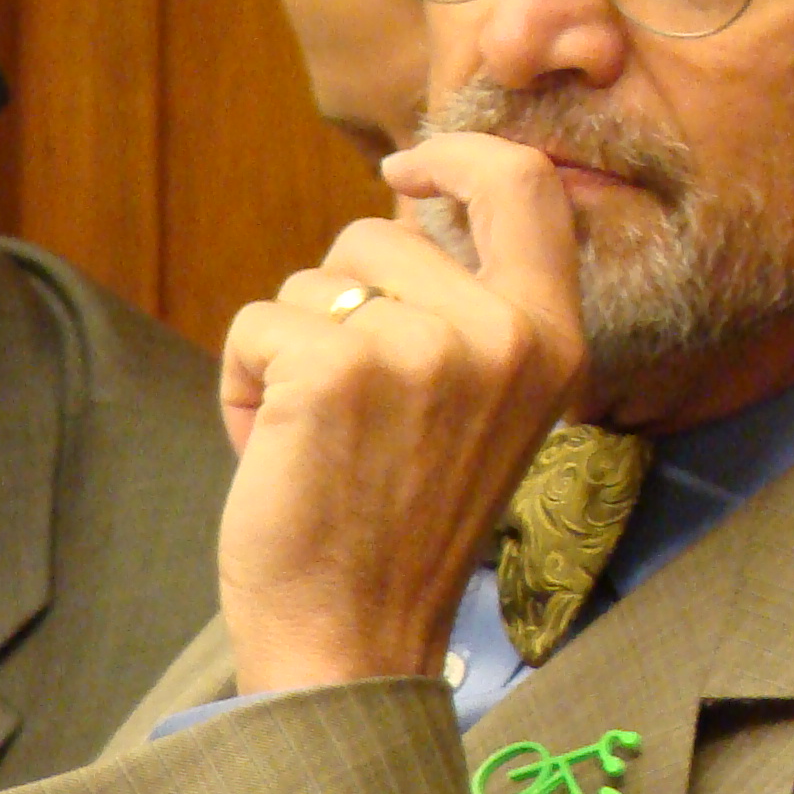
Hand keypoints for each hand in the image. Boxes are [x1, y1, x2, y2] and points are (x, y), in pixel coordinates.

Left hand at [217, 133, 590, 693]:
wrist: (355, 640)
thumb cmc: (403, 524)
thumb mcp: (485, 403)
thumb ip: (472, 311)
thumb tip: (405, 212)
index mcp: (552, 339)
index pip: (526, 186)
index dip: (461, 153)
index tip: (406, 166)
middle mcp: (502, 334)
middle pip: (383, 232)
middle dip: (338, 297)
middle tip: (349, 400)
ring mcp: (423, 348)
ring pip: (310, 280)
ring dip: (289, 346)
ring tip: (314, 436)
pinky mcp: (335, 370)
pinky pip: (256, 325)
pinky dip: (241, 383)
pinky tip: (272, 450)